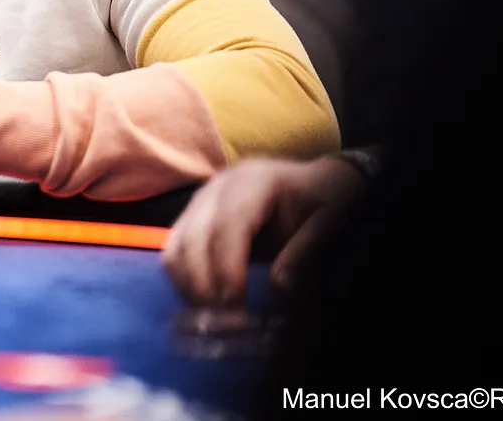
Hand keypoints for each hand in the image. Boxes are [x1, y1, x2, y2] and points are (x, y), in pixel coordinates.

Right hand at [163, 156, 365, 305]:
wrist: (314, 184)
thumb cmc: (323, 200)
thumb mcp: (328, 221)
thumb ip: (305, 251)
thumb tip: (280, 288)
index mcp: (254, 181)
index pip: (229, 224)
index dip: (227, 267)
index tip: (236, 305)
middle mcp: (218, 187)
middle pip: (194, 237)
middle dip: (204, 284)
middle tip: (225, 321)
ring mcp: (201, 201)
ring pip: (176, 246)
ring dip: (189, 287)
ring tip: (214, 317)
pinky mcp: (193, 217)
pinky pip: (174, 251)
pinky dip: (182, 281)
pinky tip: (204, 303)